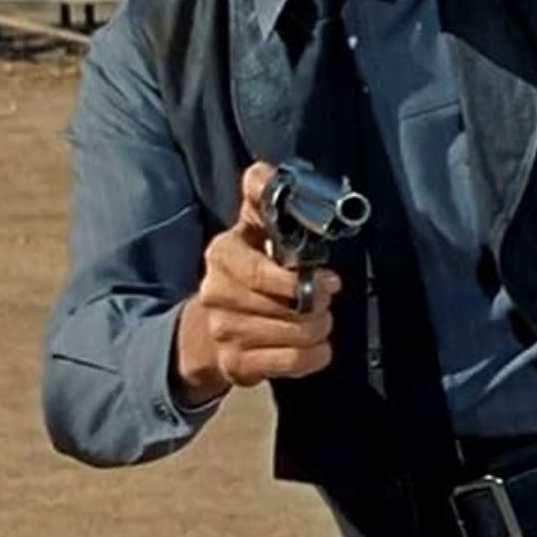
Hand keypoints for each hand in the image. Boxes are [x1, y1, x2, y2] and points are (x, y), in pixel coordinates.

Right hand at [174, 160, 341, 401]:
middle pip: (285, 303)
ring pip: (294, 334)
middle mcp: (217, 292)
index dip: (296, 277)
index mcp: (222, 253)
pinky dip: (315, 355)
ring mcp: (224, 331)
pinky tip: (315, 346)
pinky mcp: (236, 365)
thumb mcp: (251, 228)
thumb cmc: (245, 270)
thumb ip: (260, 196)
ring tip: (318, 320)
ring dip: (318, 328)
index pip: (258, 270)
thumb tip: (267, 171)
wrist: (208, 329)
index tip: (328, 278)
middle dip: (318, 302)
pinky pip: (292, 362)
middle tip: (326, 297)